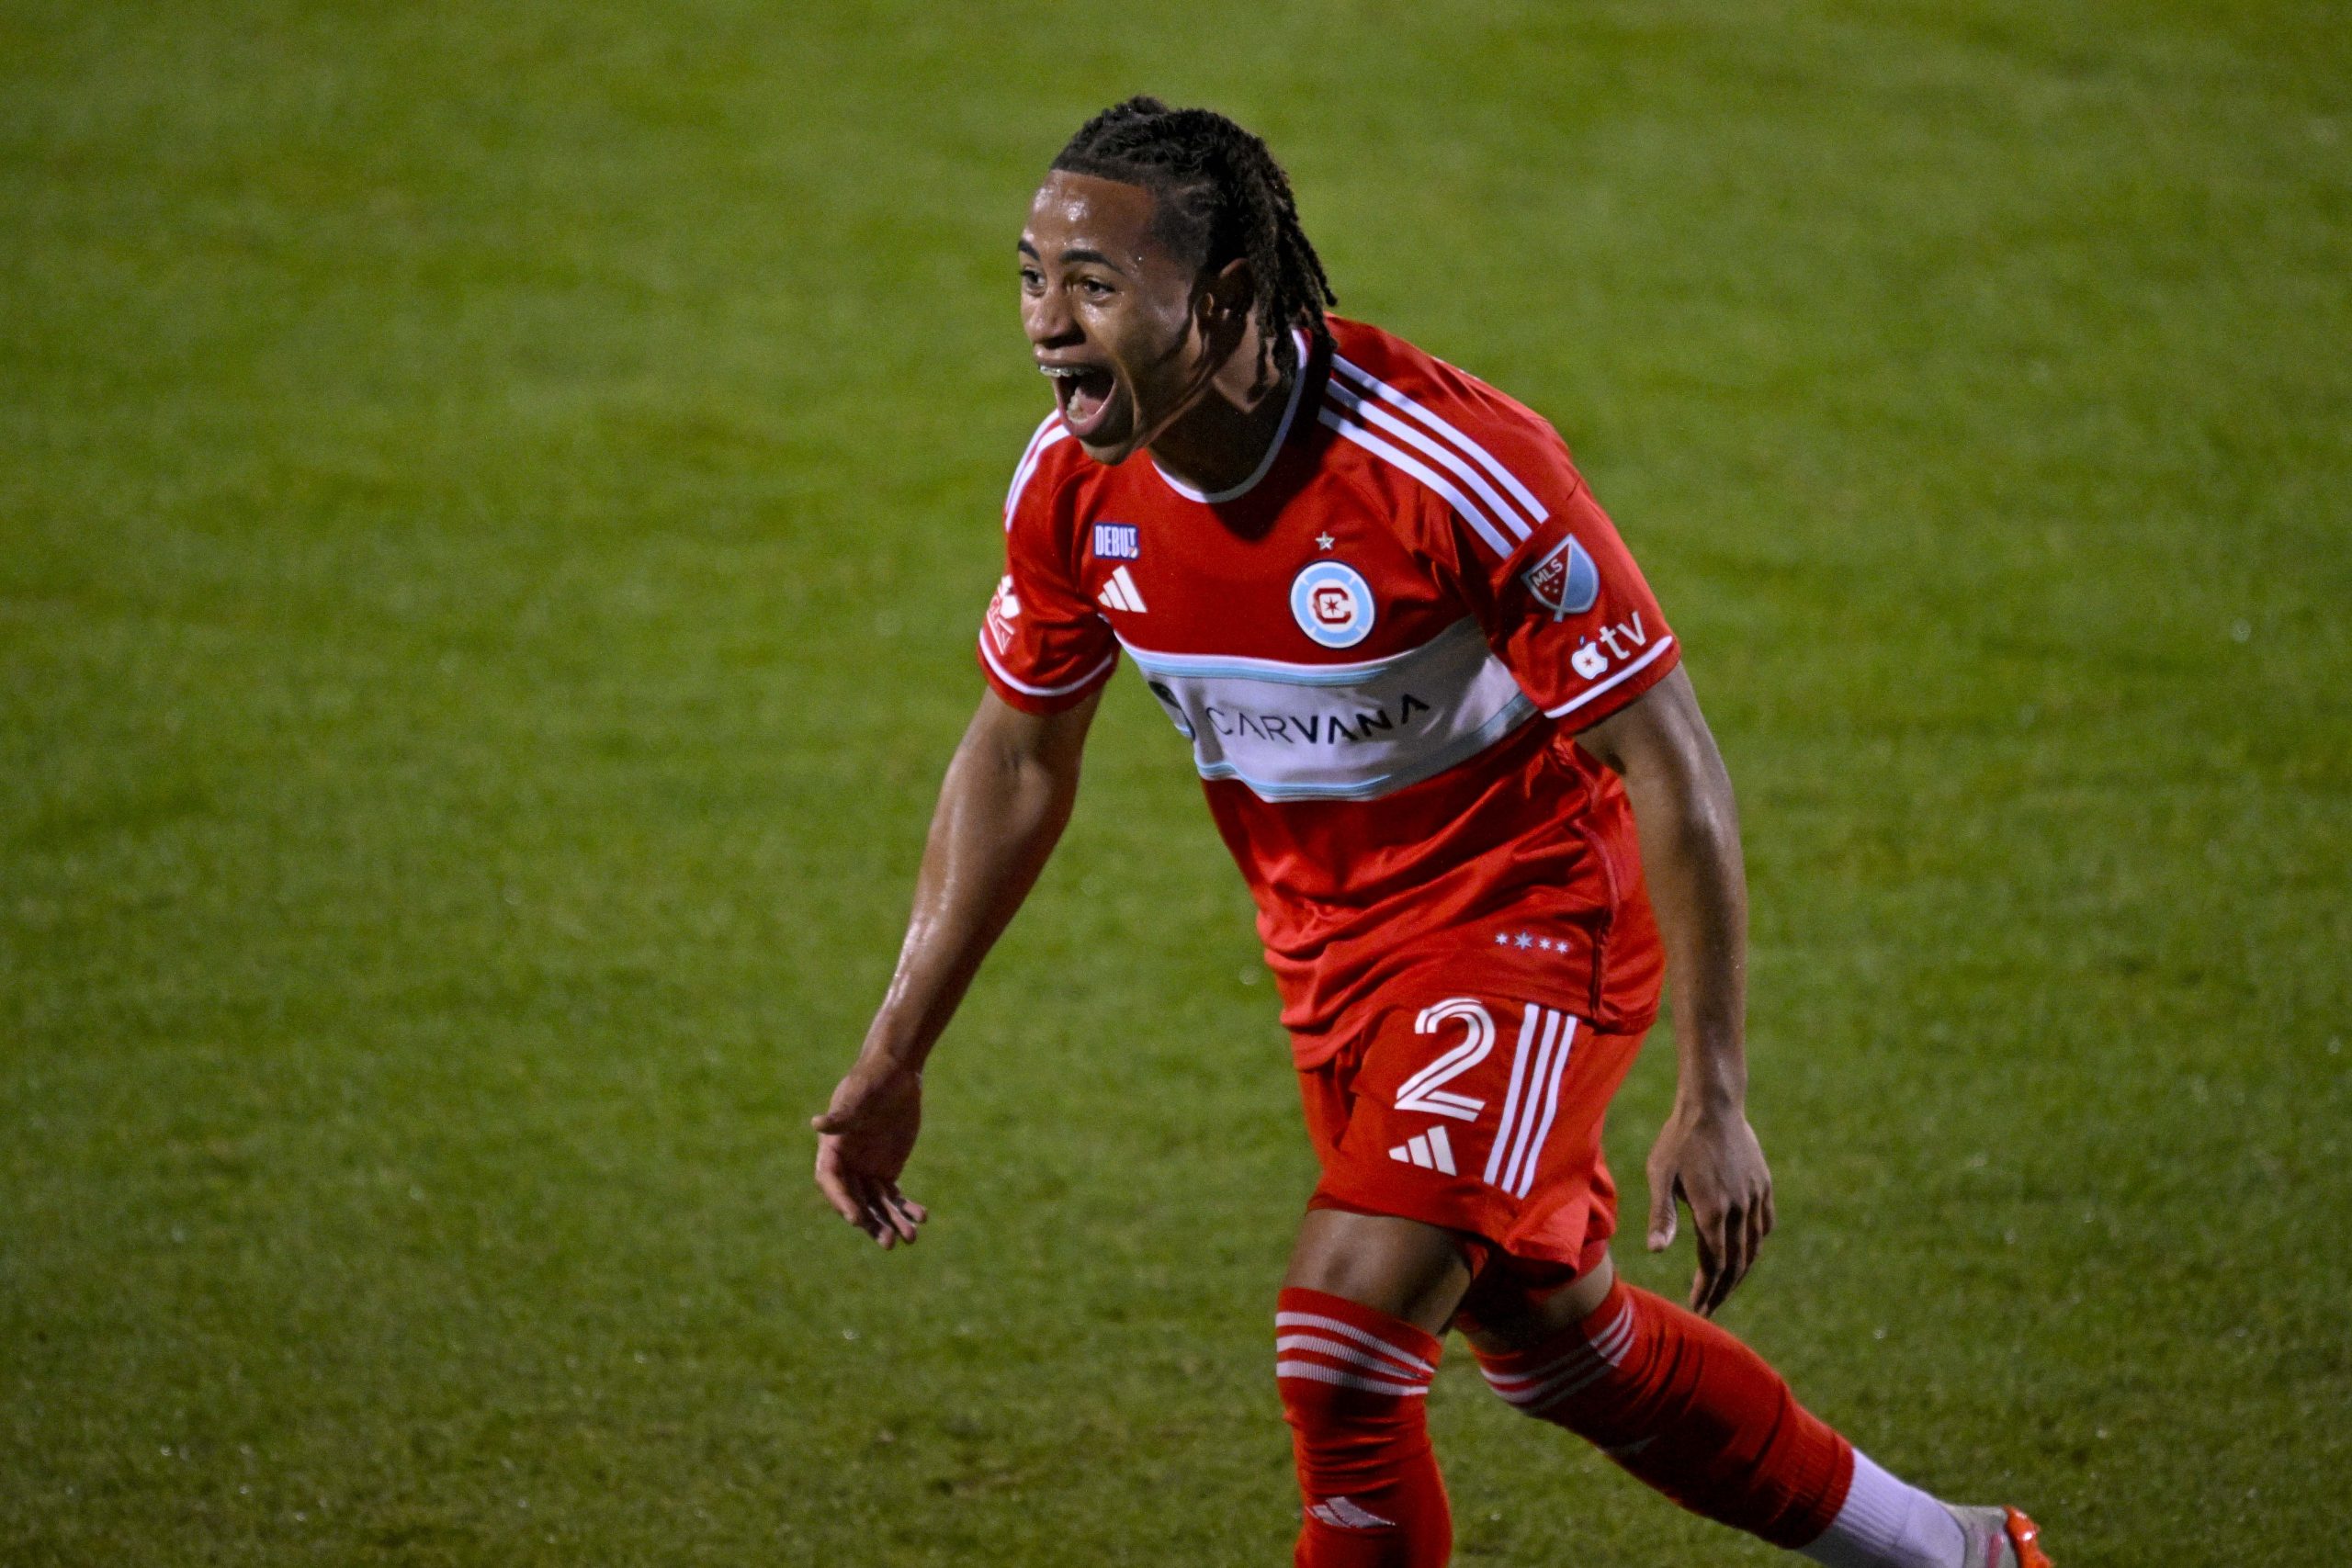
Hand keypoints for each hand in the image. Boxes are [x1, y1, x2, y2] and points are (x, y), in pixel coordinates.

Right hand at [812, 1061, 928, 1248]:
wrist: (896, 1074)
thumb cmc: (871, 1081)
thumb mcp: (858, 1097)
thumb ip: (842, 1115)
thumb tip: (816, 1123)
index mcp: (831, 1150)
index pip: (831, 1182)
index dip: (842, 1201)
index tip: (857, 1219)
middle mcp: (846, 1165)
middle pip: (855, 1202)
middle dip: (872, 1223)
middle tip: (889, 1242)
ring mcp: (867, 1170)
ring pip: (876, 1205)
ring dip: (892, 1222)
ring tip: (910, 1238)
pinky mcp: (888, 1170)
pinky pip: (894, 1196)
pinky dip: (906, 1209)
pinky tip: (921, 1218)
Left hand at [1645, 1103, 1773, 1315]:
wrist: (1713, 1105)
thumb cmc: (1678, 1139)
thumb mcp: (1661, 1175)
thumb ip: (1661, 1215)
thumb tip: (1656, 1251)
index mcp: (1713, 1211)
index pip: (1715, 1263)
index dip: (1707, 1288)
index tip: (1698, 1305)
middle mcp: (1740, 1209)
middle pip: (1737, 1263)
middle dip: (1723, 1289)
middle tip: (1710, 1307)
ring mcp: (1756, 1197)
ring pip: (1753, 1246)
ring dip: (1740, 1271)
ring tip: (1725, 1286)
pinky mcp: (1764, 1185)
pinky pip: (1765, 1225)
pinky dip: (1755, 1244)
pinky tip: (1745, 1251)